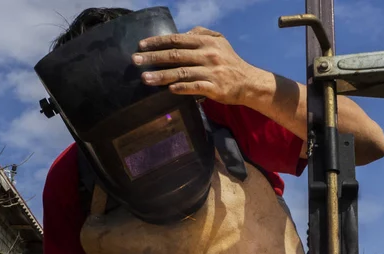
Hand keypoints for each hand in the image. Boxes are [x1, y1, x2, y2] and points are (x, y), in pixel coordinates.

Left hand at [132, 26, 259, 104]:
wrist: (249, 82)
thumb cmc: (230, 61)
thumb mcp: (219, 41)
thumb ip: (200, 34)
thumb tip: (181, 34)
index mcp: (206, 41)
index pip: (177, 40)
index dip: (157, 42)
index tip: (141, 45)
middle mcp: (208, 55)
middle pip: (175, 55)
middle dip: (153, 57)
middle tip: (135, 60)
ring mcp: (211, 72)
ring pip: (181, 72)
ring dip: (161, 75)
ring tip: (145, 78)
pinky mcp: (214, 88)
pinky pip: (194, 87)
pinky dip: (181, 88)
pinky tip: (169, 89)